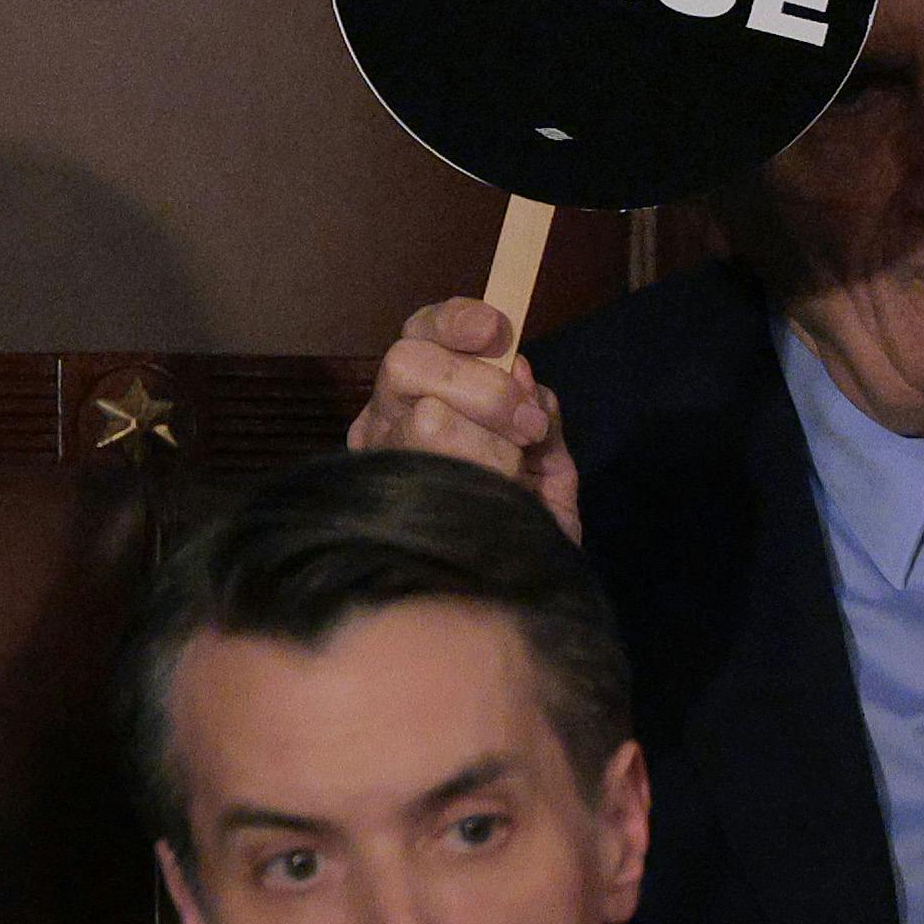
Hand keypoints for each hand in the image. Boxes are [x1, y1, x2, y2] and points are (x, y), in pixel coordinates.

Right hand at [352, 296, 584, 541]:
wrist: (512, 602)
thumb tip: (521, 369)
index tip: (496, 332)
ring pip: (423, 411)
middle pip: (407, 360)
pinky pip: (429, 460)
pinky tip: (491, 496)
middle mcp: (385, 425)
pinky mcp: (379, 494)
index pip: (420, 335)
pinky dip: (476, 471)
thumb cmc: (521, 529)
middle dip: (481, 384)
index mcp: (420, 400)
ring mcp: (377, 461)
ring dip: (484, 438)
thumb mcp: (545, 461)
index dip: (455, 321)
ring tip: (513, 472)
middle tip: (524, 425)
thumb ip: (537, 411)